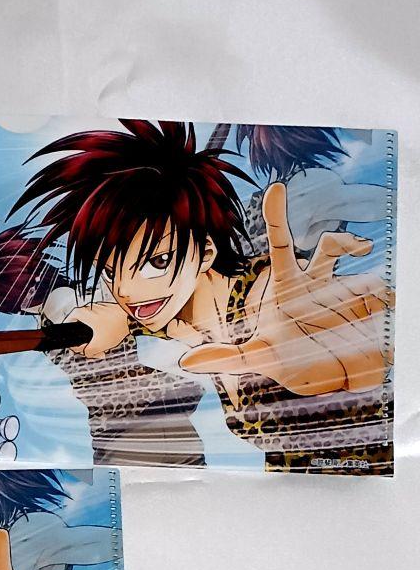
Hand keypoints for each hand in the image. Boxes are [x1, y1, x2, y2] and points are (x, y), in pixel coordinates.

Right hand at [42, 286, 130, 358]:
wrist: (133, 317)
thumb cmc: (117, 325)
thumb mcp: (98, 345)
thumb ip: (86, 352)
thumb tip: (83, 352)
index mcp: (79, 313)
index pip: (66, 328)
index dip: (73, 343)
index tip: (80, 348)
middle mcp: (85, 308)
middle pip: (77, 329)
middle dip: (85, 343)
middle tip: (92, 349)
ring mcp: (95, 308)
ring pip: (88, 327)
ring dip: (94, 338)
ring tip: (102, 345)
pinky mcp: (104, 310)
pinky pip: (97, 323)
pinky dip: (100, 332)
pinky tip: (107, 338)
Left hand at [179, 182, 392, 394]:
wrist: (331, 380)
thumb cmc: (294, 361)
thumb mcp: (260, 358)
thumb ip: (227, 357)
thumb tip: (187, 362)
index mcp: (289, 286)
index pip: (282, 245)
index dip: (279, 217)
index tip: (276, 188)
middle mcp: (319, 282)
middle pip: (331, 247)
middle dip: (344, 242)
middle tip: (357, 247)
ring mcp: (348, 291)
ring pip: (360, 274)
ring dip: (366, 288)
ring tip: (370, 305)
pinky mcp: (373, 305)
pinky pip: (382, 295)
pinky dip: (382, 305)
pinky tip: (379, 320)